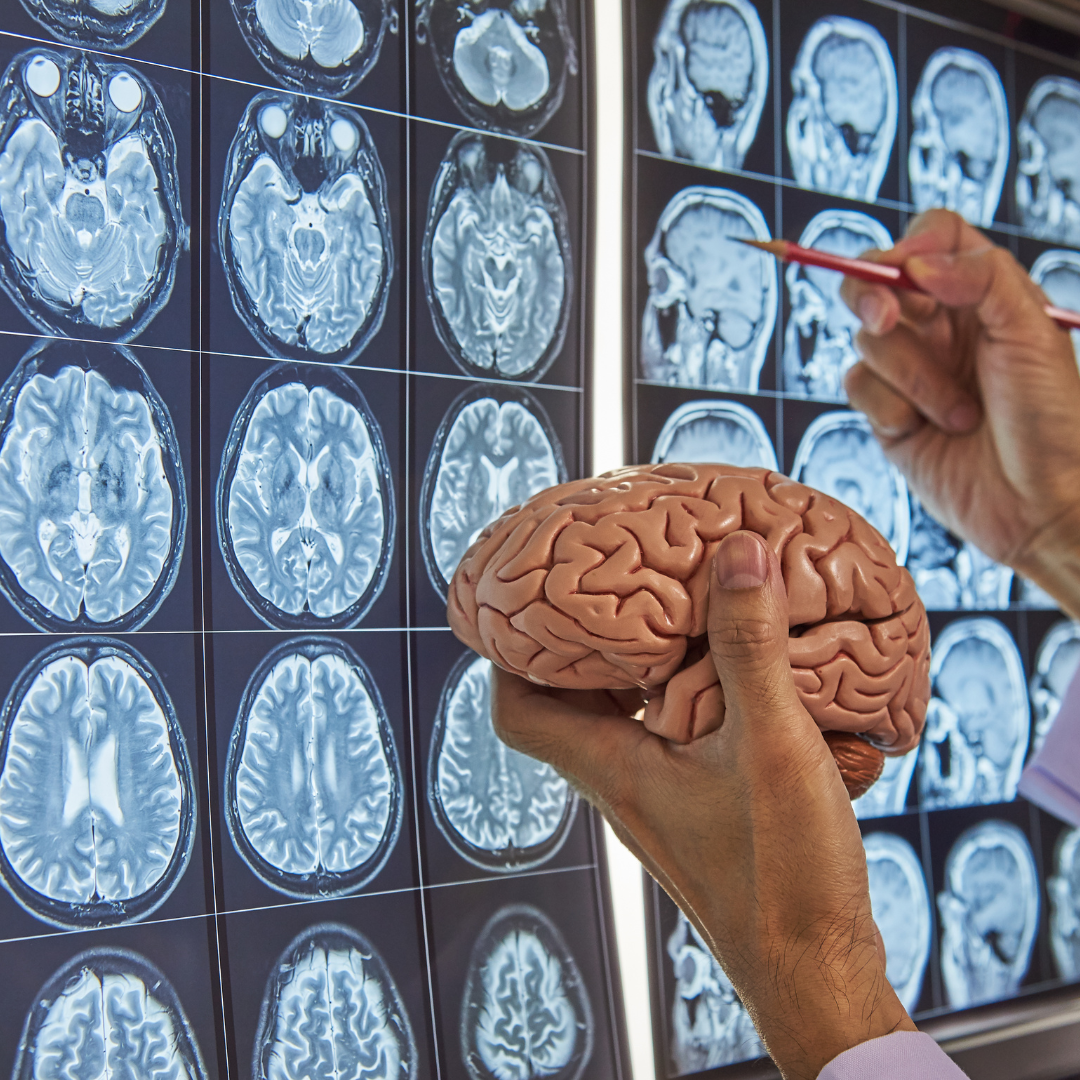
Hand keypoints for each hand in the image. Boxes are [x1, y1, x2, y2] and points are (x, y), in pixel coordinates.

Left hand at [492, 531, 913, 1079]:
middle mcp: (624, 787)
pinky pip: (671, 742)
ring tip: (673, 618)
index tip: (528, 603)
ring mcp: (661, 804)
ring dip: (640, 672)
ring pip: (624, 723)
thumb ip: (750, 648)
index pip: (517, 711)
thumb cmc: (783, 880)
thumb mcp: (771, 744)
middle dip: (582, 648)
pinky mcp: (701, 815)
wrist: (818, 978)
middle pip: (569, 708)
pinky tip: (738, 680)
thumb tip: (737, 553)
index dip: (509, 655)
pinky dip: (687, 702)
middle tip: (608, 591)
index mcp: (614, 770)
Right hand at [839, 209, 1079, 616]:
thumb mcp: (1034, 333)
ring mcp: (911, 370)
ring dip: (912, 378)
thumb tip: (918, 261)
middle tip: (888, 318)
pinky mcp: (886, 413)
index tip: (913, 270)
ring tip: (959, 412)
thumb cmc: (1053, 422)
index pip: (933, 237)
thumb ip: (981, 278)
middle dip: (872, 297)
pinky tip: (927, 430)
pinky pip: (857, 386)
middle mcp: (943, 327)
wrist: (1040, 507)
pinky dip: (890, 408)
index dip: (913, 244)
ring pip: (867, 341)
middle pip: (877, 281)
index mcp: (983, 296)